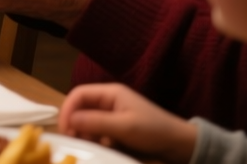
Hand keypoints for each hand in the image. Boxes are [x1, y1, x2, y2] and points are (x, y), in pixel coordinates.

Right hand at [60, 83, 197, 163]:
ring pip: (88, 124)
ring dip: (85, 136)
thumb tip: (68, 121)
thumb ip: (96, 123)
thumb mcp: (125, 127)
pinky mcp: (118, 131)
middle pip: (81, 109)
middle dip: (74, 126)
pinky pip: (99, 135)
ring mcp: (114, 117)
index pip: (78, 95)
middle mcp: (109, 103)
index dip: (67, 110)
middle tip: (72, 144)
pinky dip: (96, 143)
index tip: (65, 131)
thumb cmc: (154, 131)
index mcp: (111, 93)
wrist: (181, 146)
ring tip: (87, 150)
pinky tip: (101, 152)